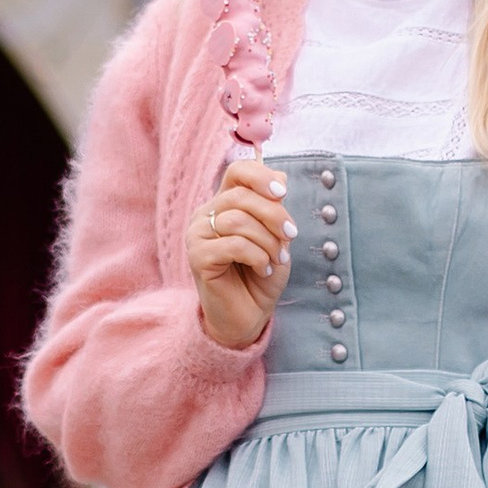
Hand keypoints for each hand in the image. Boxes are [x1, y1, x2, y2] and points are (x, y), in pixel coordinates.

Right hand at [188, 159, 293, 349]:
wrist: (248, 316)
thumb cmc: (260, 275)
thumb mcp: (275, 237)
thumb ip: (273, 207)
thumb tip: (280, 175)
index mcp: (223, 204)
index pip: (237, 171)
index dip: (261, 176)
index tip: (283, 193)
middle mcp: (205, 215)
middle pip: (240, 196)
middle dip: (273, 215)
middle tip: (290, 235)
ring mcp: (197, 235)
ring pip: (237, 220)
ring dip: (267, 240)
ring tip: (275, 258)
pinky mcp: (197, 257)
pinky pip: (233, 244)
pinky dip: (257, 256)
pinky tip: (262, 269)